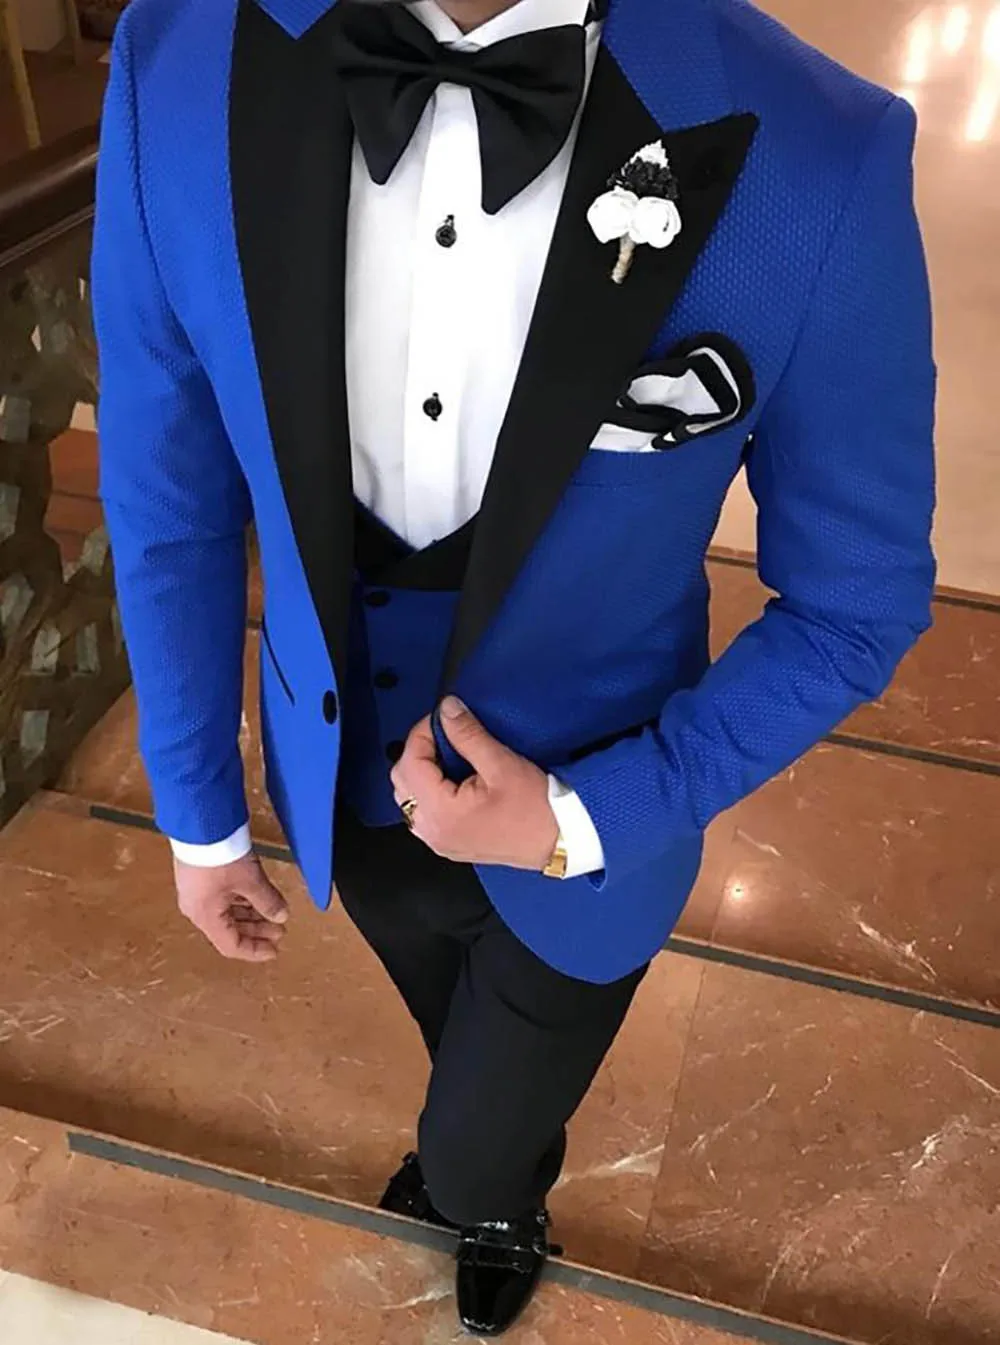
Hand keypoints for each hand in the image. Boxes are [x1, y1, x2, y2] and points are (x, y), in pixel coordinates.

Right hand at [174, 851, 288, 961]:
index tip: (274, 950)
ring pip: (227, 914)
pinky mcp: (200, 878)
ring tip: (274, 913)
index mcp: (206, 917)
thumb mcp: (250, 881)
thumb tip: (281, 916)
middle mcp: (198, 909)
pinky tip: (259, 897)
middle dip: (256, 931)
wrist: (200, 824)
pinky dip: (242, 902)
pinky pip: (223, 899)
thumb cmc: (220, 855)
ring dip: (251, 916)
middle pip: (230, 930)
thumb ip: (268, 901)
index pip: (231, 946)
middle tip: (280, 930)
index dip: (254, 951)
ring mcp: (198, 893)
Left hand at [391, 697, 558, 870]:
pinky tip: (455, 778)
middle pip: (402, 780)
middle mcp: (432, 831)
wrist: (561, 841)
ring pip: (410, 797)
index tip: (441, 718)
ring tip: (452, 755)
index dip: (421, 733)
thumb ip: (468, 735)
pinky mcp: (450, 843)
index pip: (409, 763)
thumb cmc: (537, 809)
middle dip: (419, 751)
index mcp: (440, 813)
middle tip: (446, 734)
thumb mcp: (501, 764)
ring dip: (424, 771)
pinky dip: (431, 789)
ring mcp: (439, 841)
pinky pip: (424, 811)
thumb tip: (447, 710)